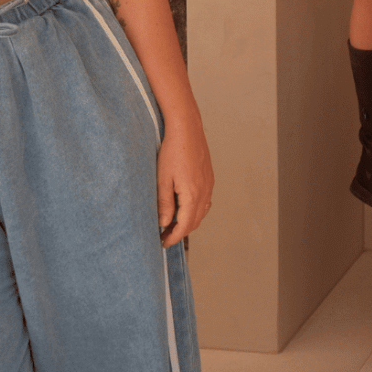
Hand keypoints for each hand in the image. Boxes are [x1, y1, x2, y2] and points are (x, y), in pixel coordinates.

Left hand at [156, 110, 213, 247]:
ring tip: (173, 224)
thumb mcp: (162, 180)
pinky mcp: (209, 177)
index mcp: (192, 194)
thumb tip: (164, 223)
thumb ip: (164, 204)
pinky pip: (205, 201)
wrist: (186, 129)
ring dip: (189, 221)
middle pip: (195, 221)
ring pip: (202, 212)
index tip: (163, 243)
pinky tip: (185, 207)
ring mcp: (209, 184)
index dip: (174, 237)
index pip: (185, 225)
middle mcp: (204, 191)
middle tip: (165, 236)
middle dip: (181, 232)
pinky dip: (196, 210)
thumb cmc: (172, 151)